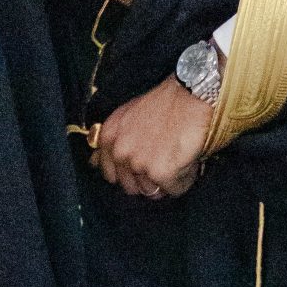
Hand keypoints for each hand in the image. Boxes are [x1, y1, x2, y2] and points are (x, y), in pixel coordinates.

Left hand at [91, 73, 209, 199]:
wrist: (192, 94)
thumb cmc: (166, 102)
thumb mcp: (128, 116)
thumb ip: (112, 142)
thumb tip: (94, 163)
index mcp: (109, 138)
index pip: (109, 175)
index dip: (129, 174)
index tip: (143, 166)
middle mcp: (120, 152)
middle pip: (132, 187)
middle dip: (149, 179)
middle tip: (165, 159)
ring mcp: (139, 163)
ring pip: (153, 191)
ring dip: (168, 179)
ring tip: (177, 155)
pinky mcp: (161, 172)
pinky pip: (174, 190)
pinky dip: (184, 179)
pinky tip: (187, 158)